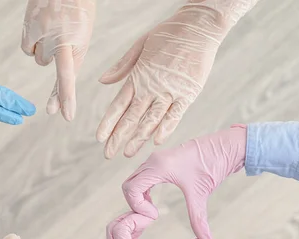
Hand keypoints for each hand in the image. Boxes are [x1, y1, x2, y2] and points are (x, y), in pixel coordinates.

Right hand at [21, 0, 94, 120]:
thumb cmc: (77, 8)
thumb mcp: (82, 32)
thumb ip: (72, 54)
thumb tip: (55, 75)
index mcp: (77, 42)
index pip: (68, 75)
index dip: (66, 96)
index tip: (66, 116)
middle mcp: (57, 39)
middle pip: (46, 64)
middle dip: (50, 55)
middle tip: (59, 35)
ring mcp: (41, 33)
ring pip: (37, 57)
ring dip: (42, 46)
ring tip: (51, 25)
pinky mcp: (29, 27)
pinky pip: (27, 49)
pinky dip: (32, 40)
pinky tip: (40, 25)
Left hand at [97, 2, 242, 157]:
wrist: (198, 25)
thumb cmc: (169, 33)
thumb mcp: (140, 45)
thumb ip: (122, 66)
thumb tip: (102, 81)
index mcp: (138, 76)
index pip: (118, 105)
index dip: (109, 122)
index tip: (100, 138)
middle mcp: (151, 87)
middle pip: (131, 117)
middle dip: (118, 137)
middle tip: (108, 154)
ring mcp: (170, 91)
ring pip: (150, 120)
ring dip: (138, 138)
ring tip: (127, 153)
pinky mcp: (188, 93)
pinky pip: (175, 115)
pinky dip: (166, 128)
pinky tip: (156, 141)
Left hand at [106, 212, 206, 238]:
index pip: (119, 229)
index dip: (133, 218)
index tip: (152, 218)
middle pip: (112, 228)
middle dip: (129, 218)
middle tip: (148, 217)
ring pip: (111, 236)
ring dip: (125, 226)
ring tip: (145, 223)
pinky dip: (124, 235)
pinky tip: (139, 234)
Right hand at [122, 125, 246, 238]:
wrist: (225, 146)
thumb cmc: (213, 164)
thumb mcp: (202, 193)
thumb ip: (199, 218)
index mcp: (159, 167)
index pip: (132, 189)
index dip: (137, 206)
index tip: (154, 216)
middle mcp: (153, 161)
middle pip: (128, 185)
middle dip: (135, 203)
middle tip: (151, 216)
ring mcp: (155, 159)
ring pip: (133, 180)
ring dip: (137, 197)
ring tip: (152, 210)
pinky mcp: (159, 160)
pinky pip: (140, 176)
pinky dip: (141, 190)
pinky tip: (153, 200)